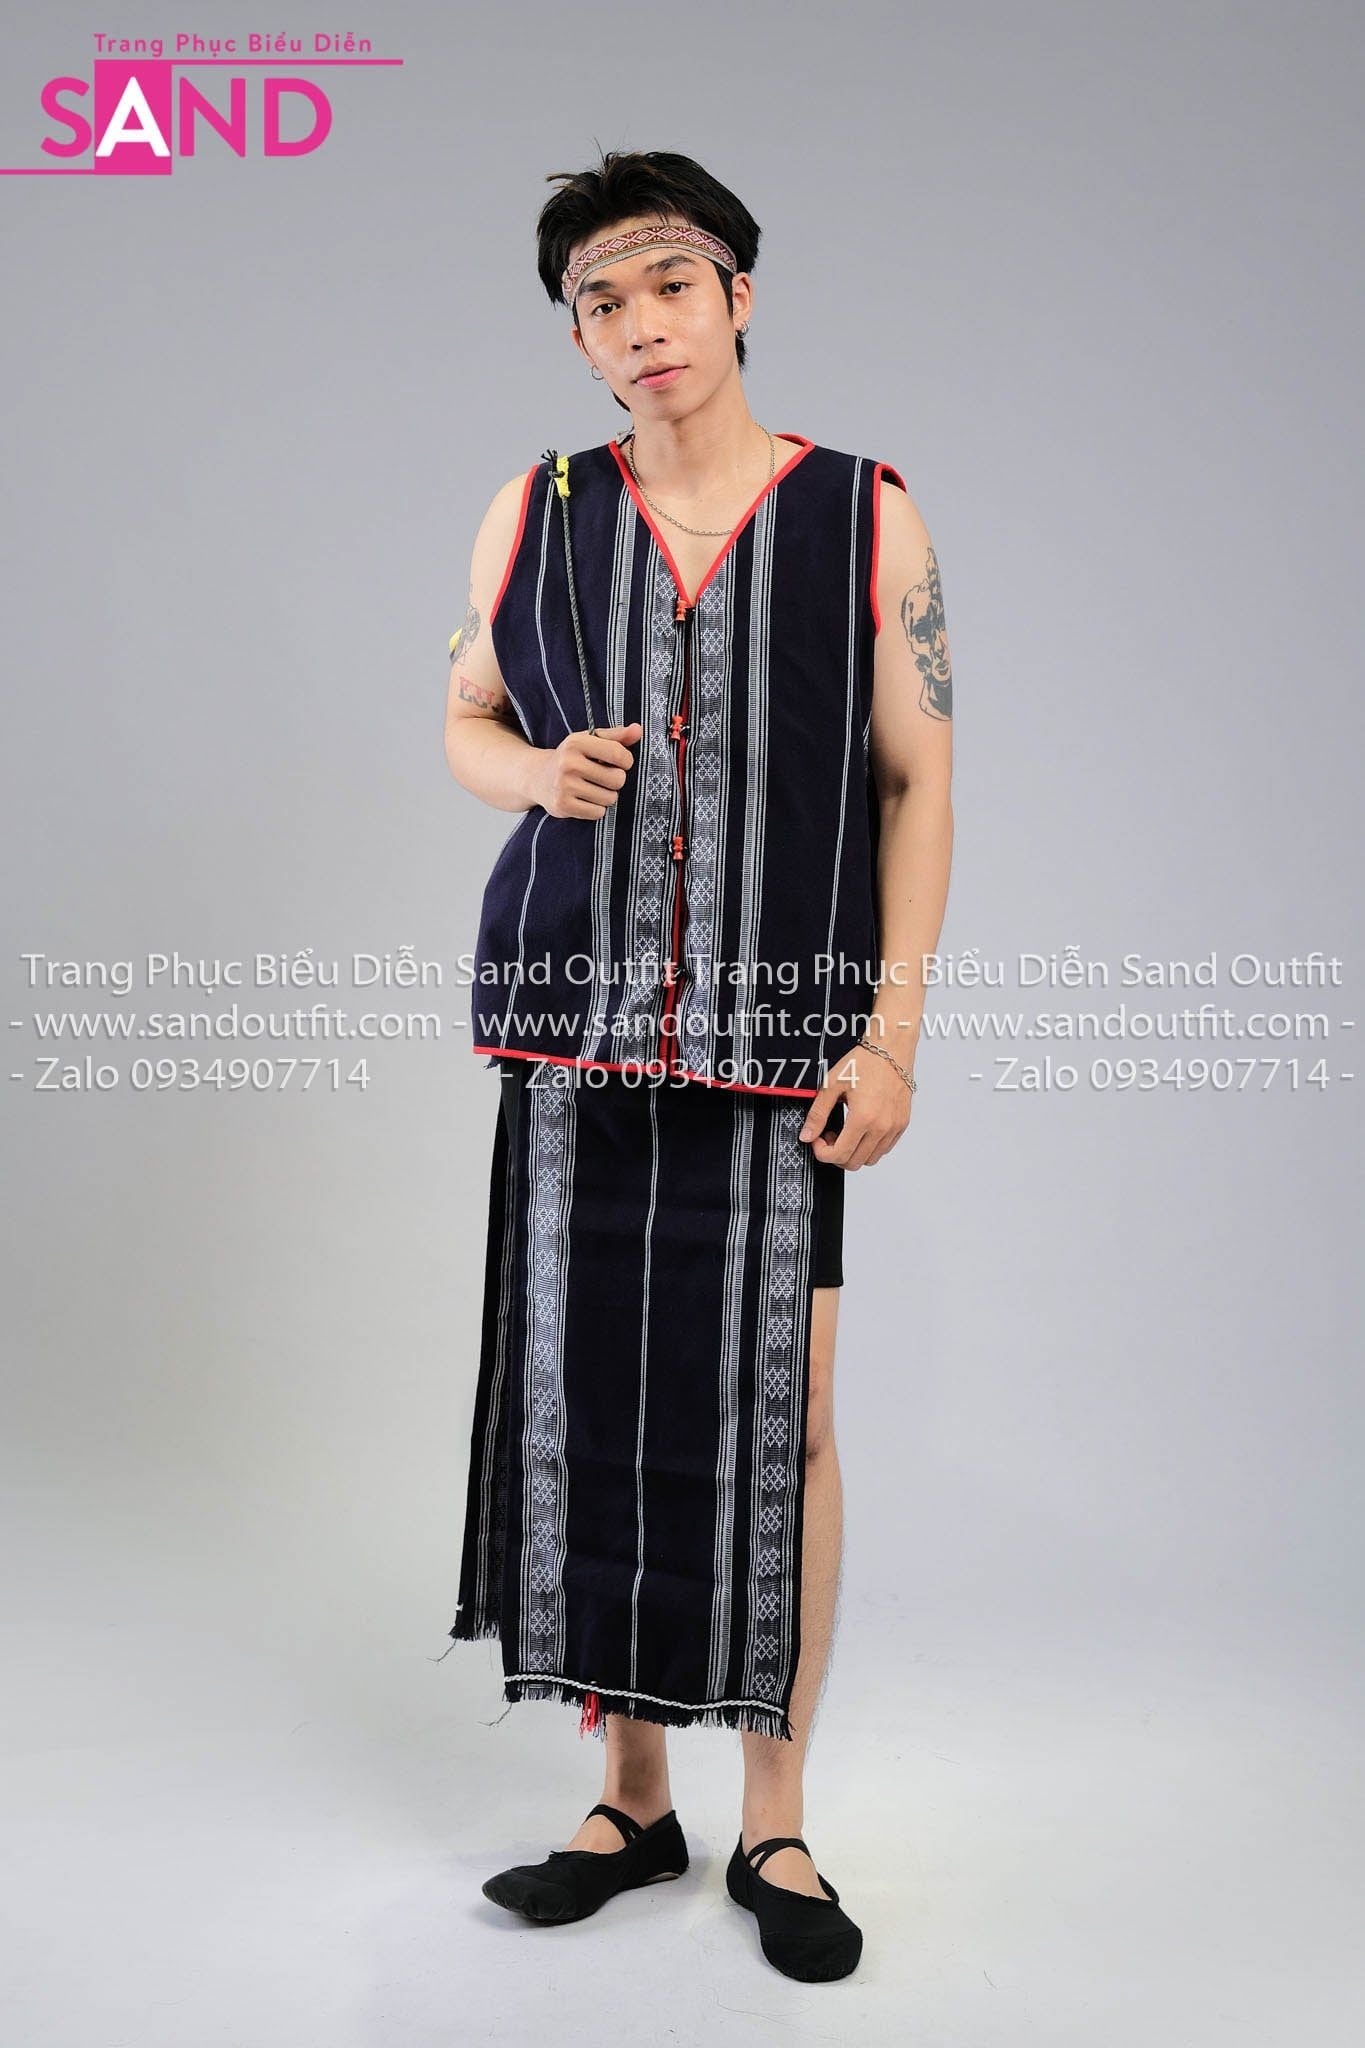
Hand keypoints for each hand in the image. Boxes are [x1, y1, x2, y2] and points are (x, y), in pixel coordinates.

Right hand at [531, 722, 643, 819]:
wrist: (538, 777)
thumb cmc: (573, 757)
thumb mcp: (590, 741)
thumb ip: (616, 736)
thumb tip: (638, 729)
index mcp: (577, 742)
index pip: (618, 754)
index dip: (626, 761)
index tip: (619, 763)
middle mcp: (568, 763)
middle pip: (617, 779)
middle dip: (616, 781)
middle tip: (603, 778)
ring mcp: (564, 785)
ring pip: (609, 798)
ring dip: (606, 796)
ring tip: (593, 789)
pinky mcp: (562, 805)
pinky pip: (598, 813)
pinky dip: (596, 809)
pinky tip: (584, 800)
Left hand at [797, 1043, 912, 1168]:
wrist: (891, 1049)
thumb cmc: (864, 1062)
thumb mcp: (832, 1085)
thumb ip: (817, 1114)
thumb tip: (807, 1135)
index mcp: (863, 1118)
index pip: (840, 1155)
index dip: (822, 1153)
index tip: (817, 1140)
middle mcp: (882, 1127)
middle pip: (855, 1162)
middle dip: (836, 1154)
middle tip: (829, 1135)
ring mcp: (895, 1127)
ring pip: (871, 1159)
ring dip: (854, 1152)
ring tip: (845, 1132)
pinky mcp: (902, 1124)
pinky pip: (884, 1148)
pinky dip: (870, 1146)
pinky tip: (860, 1129)